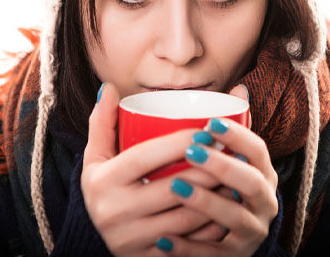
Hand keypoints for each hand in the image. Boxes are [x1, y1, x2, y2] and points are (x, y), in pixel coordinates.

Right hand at [81, 83, 225, 255]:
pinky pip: (186, 244)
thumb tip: (109, 87)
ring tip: (238, 178)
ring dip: (216, 198)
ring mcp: (130, 239)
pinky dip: (210, 229)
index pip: (146, 156)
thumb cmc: (103, 189)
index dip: (180, 142)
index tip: (208, 130)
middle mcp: (114, 212)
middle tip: (234, 152)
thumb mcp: (95, 158)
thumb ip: (102, 123)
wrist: (91, 240)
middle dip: (209, 168)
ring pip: (185, 218)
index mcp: (103, 181)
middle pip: (172, 187)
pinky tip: (228, 212)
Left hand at [147, 85, 278, 256]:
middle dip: (223, 165)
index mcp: (262, 174)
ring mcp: (251, 232)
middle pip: (251, 182)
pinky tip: (162, 238)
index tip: (211, 123)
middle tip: (191, 150)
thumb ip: (232, 129)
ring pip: (235, 217)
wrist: (230, 241)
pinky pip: (213, 255)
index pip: (258, 151)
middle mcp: (264, 202)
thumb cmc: (226, 189)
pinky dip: (188, 247)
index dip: (238, 136)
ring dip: (207, 202)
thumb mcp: (233, 161)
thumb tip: (239, 87)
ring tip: (176, 186)